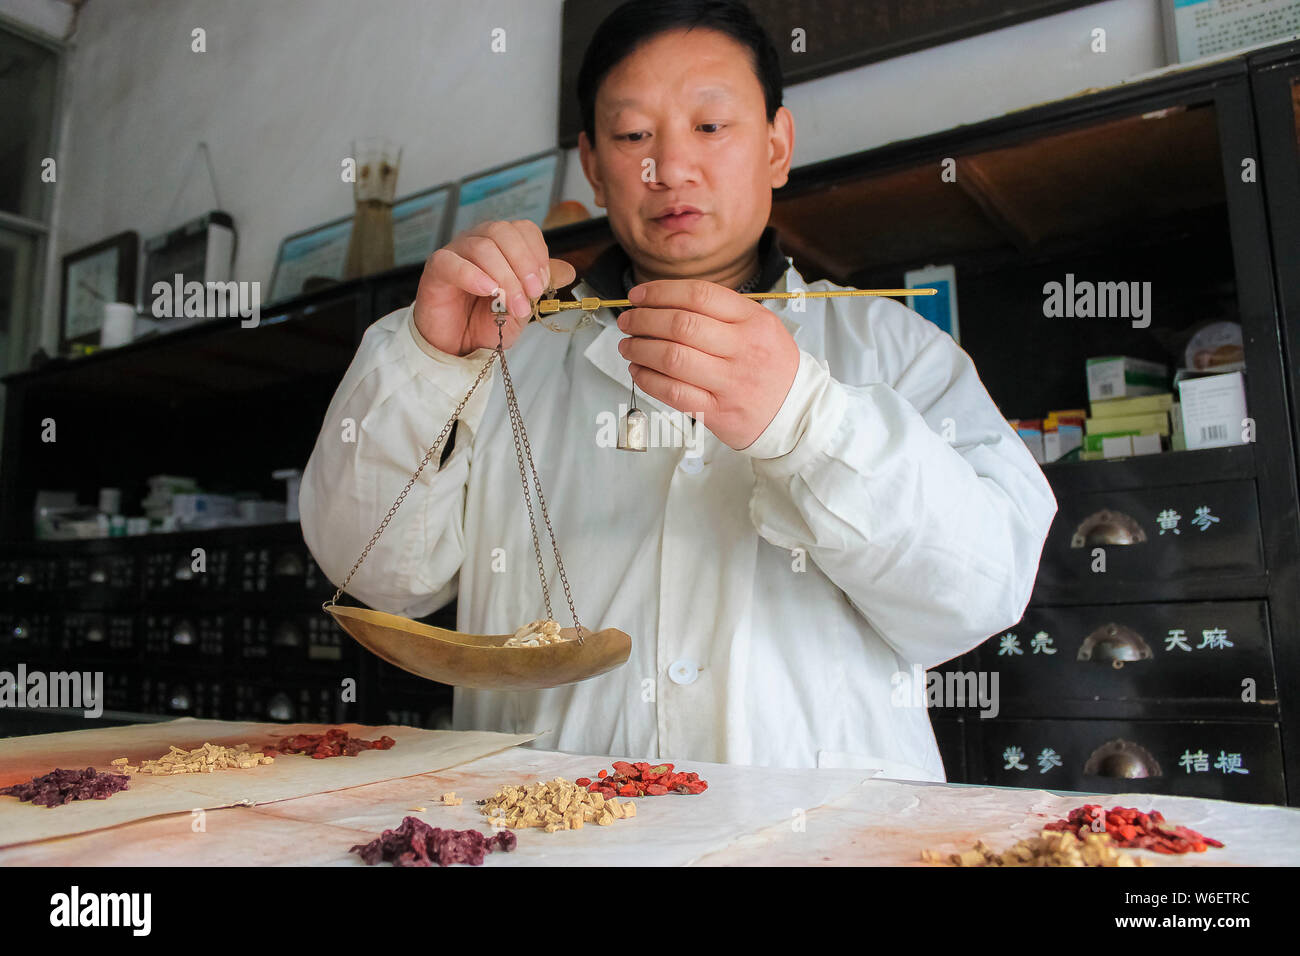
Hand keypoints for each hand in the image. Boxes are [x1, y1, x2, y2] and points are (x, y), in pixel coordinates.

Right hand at [413, 220, 576, 356]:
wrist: (458, 346)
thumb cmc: (486, 322)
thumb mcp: (523, 305)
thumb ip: (542, 286)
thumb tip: (569, 270)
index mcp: (501, 245)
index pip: (523, 229)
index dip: (537, 253)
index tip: (543, 284)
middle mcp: (478, 241)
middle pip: (503, 232)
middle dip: (524, 264)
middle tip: (532, 294)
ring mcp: (456, 252)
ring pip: (482, 247)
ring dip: (504, 277)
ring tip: (512, 305)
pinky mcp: (436, 269)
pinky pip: (452, 262)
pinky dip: (473, 275)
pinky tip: (487, 291)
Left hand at [617, 280, 799, 449]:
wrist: (797, 412)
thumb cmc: (770, 365)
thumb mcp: (761, 326)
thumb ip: (721, 311)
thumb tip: (665, 301)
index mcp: (753, 320)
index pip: (699, 295)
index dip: (661, 292)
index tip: (638, 295)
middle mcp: (743, 349)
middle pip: (680, 325)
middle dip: (643, 320)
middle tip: (627, 321)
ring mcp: (731, 382)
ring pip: (672, 358)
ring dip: (640, 349)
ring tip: (628, 345)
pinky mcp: (718, 412)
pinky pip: (674, 393)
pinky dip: (648, 380)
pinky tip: (638, 371)